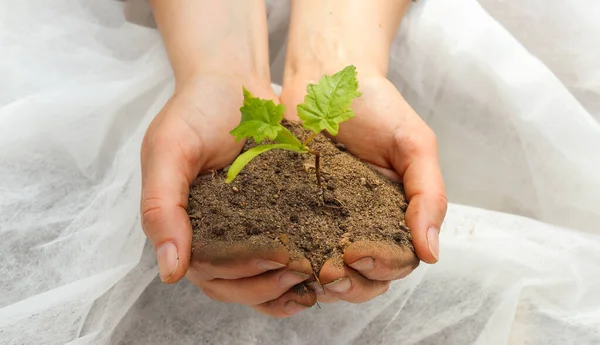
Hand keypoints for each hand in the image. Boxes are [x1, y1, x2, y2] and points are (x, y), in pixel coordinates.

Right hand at [140, 73, 314, 316]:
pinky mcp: (274, 214)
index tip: (277, 264)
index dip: (243, 277)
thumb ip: (161, 206)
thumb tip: (168, 273)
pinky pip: (286, 251)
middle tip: (303, 273)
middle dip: (270, 286)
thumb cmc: (194, 111)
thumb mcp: (169, 150)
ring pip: (262, 278)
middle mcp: (215, 236)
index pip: (211, 273)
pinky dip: (302, 267)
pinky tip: (324, 269)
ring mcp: (246, 228)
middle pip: (238, 284)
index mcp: (186, 228)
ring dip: (288, 288)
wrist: (231, 81)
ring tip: (318, 283)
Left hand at [281, 72, 446, 302]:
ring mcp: (326, 222)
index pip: (397, 262)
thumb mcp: (415, 144)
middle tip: (330, 273)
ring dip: (321, 282)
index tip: (358, 256)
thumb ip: (429, 195)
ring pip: (329, 272)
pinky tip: (283, 261)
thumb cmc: (377, 107)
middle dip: (350, 284)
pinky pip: (295, 247)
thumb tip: (432, 253)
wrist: (327, 78)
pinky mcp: (293, 212)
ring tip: (306, 271)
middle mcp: (362, 225)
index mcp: (395, 216)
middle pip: (364, 278)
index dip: (381, 268)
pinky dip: (291, 262)